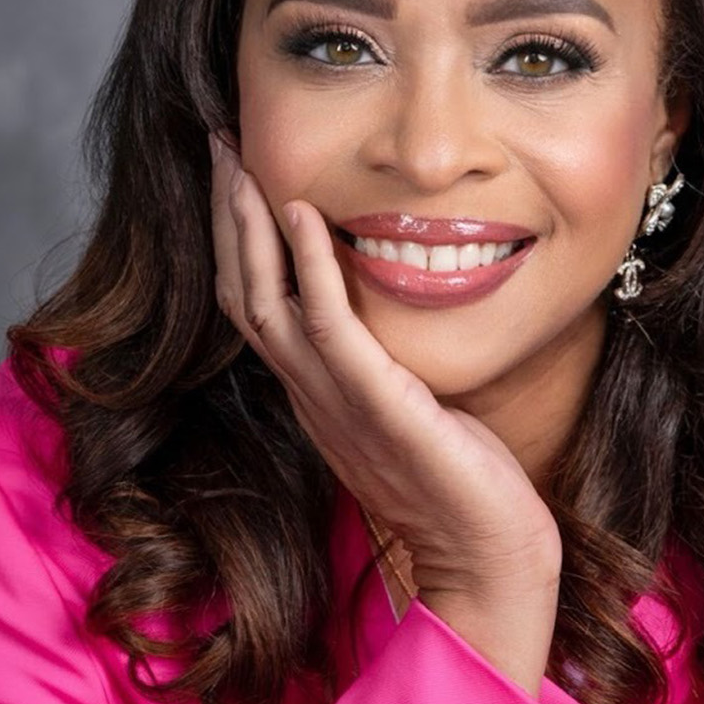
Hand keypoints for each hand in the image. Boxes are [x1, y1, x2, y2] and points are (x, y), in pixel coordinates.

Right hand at [209, 134, 560, 690]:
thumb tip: (388, 315)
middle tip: (217, 143)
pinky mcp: (376, 406)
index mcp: (315, 394)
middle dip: (224, 214)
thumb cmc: (462, 487)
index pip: (255, 302)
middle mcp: (309, 395)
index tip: (235, 173)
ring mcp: (335, 402)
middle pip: (240, 291)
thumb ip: (385, 363)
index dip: (236, 238)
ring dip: (246, 224)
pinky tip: (300, 211)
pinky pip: (327, 325)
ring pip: (264, 300)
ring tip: (237, 159)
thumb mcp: (411, 408)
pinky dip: (311, 264)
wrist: (486, 560)